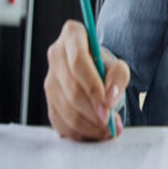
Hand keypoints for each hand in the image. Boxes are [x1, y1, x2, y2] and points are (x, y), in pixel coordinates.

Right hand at [44, 19, 129, 140]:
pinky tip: (96, 133)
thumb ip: (119, 77)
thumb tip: (110, 98)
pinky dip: (80, 133)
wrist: (95, 72)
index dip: (93, 87)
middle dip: (94, 111)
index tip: (108, 106)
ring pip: (66, 109)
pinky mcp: (48, 101)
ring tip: (109, 130)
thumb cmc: (105, 66)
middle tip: (112, 124)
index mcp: (72, 35)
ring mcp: (49, 80)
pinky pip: (61, 122)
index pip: (78, 62)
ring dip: (89, 125)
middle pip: (72, 89)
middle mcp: (56, 55)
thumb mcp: (118, 65)